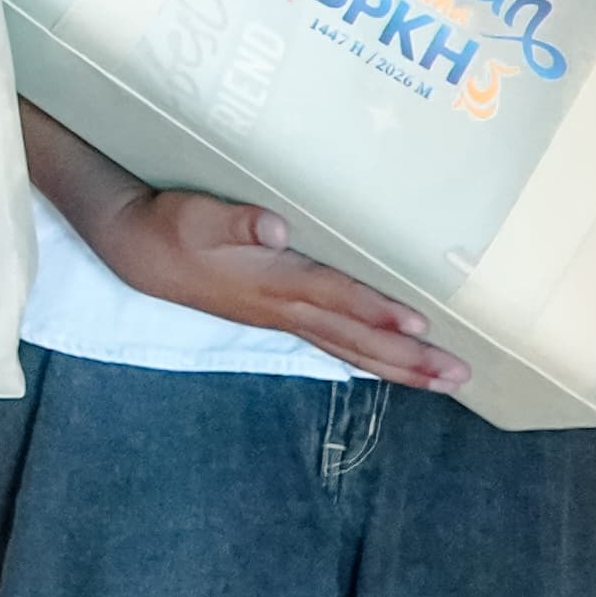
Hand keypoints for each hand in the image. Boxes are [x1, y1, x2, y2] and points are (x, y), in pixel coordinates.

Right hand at [91, 188, 465, 391]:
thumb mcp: (197, 214)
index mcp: (272, 281)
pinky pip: (335, 344)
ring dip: (398, 367)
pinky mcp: (276, 316)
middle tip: (459, 377)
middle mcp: (283, 308)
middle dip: (407, 359)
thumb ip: (238, 220)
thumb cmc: (170, 225)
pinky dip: (367, 358)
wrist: (136, 249)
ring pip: (349, 349)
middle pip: (355, 338)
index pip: (334, 299)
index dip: (375, 312)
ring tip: (443, 382)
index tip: (419, 327)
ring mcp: (281, 317)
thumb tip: (278, 226)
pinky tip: (389, 366)